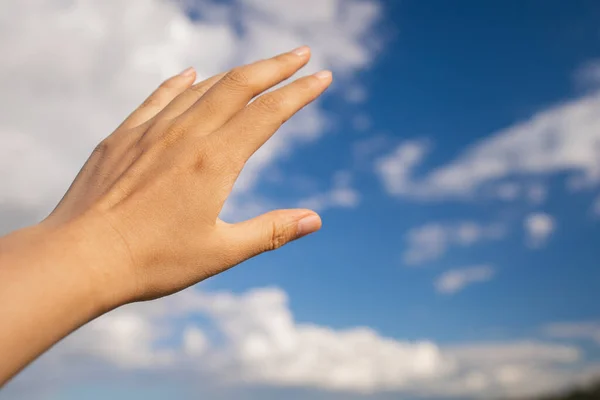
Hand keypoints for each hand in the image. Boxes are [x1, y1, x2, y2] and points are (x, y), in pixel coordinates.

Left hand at [42, 46, 329, 304]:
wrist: (79, 258)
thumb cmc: (152, 261)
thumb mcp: (220, 252)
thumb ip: (271, 231)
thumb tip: (315, 220)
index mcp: (215, 161)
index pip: (268, 113)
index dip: (300, 92)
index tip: (323, 77)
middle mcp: (186, 135)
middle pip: (239, 85)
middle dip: (276, 66)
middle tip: (302, 53)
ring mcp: (152, 131)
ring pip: (203, 87)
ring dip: (235, 73)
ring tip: (258, 69)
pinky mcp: (124, 136)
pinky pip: (157, 98)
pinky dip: (179, 82)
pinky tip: (189, 73)